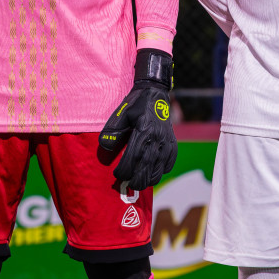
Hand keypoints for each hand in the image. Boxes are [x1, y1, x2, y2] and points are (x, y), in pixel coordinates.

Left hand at [99, 49, 176, 188]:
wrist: (155, 93)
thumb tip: (106, 148)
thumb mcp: (120, 115)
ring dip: (151, 177)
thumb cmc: (135, 105)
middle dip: (138, 178)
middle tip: (130, 185)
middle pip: (148, 166)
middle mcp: (157, 138)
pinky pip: (171, 159)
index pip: (133, 157)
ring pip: (160, 166)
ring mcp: (167, 140)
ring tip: (141, 183)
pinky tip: (156, 172)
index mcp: (143, 131)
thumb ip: (112, 132)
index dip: (125, 170)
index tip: (117, 176)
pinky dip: (164, 169)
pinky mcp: (172, 141)